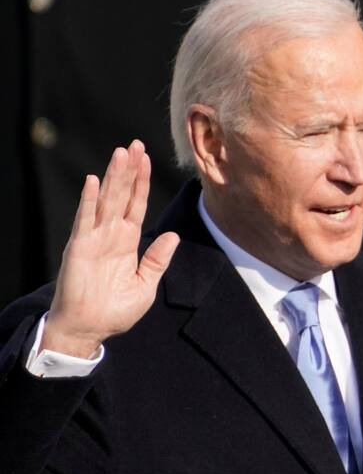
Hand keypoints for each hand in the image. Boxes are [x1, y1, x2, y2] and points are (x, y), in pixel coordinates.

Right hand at [43, 140, 179, 357]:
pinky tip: (95, 181)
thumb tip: (172, 235)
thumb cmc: (115, 310)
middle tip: (136, 144)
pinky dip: (90, 200)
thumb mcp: (146, 284)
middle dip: (130, 171)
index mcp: (127, 242)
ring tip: (121, 153)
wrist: (90, 329)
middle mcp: (111, 235)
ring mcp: (94, 239)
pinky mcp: (79, 247)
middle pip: (123, 196)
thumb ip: (158, 259)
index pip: (137, 205)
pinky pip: (85, 220)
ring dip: (114, 177)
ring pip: (107, 201)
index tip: (147, 159)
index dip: (142, 183)